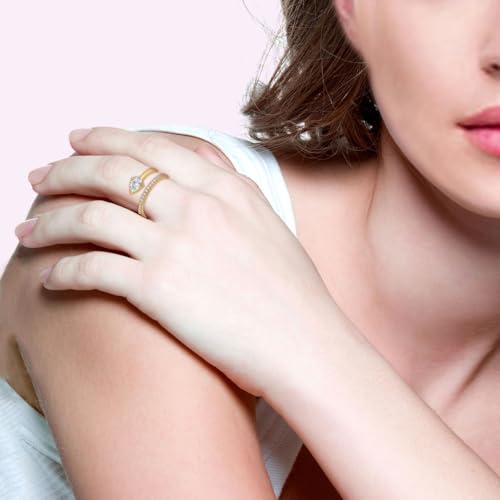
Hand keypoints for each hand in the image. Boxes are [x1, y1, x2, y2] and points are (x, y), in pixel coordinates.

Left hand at [15, 126, 336, 396]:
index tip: (78, 140)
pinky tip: (51, 276)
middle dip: (64, 169)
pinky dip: (62, 270)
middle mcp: (197, 206)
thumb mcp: (270, 224)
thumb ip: (234, 192)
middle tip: (38, 177)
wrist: (305, 343)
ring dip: (48, 220)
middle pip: (111, 170)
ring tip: (27, 228)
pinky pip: (91, 268)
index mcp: (225, 188)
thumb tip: (207, 169)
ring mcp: (175, 244)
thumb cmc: (292, 293)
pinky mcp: (158, 288)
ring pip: (90, 215)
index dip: (105, 138)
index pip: (151, 146)